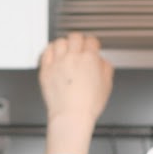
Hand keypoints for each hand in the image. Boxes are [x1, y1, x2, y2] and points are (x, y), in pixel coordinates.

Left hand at [38, 33, 113, 153]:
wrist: (70, 116)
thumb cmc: (88, 105)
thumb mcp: (107, 85)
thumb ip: (106, 68)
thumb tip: (102, 62)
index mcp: (89, 59)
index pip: (91, 40)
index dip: (93, 43)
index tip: (91, 47)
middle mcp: (72, 58)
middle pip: (75, 37)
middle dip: (79, 41)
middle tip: (79, 46)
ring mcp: (57, 63)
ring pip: (59, 42)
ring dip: (64, 44)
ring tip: (66, 49)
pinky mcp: (46, 71)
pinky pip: (46, 52)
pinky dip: (50, 50)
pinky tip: (53, 53)